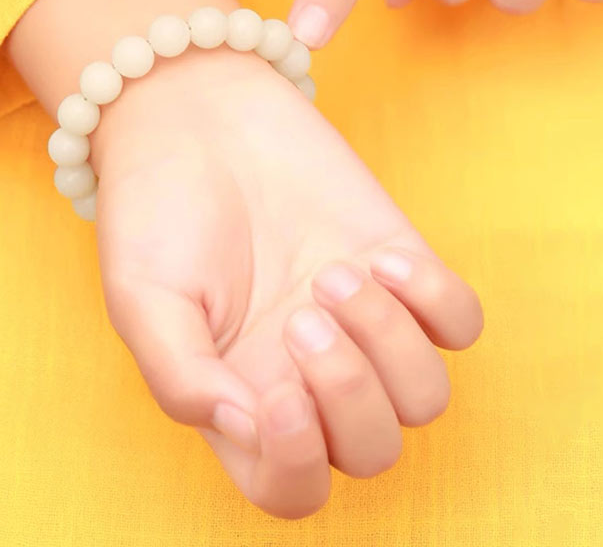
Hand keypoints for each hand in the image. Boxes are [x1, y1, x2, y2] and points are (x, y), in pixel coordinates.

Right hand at [91, 45, 482, 517]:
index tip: (276, 393)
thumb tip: (252, 429)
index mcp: (242, 394)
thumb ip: (183, 379)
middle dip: (349, 395)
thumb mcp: (142, 298)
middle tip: (302, 316)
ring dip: (389, 341)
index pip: (293, 487)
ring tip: (335, 274)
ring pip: (426, 395)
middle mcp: (308, 370)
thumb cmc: (158, 208)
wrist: (198, 116)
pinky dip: (434, 300)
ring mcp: (360, 320)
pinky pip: (460, 320)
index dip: (296, 464)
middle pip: (372, 449)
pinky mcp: (396, 264)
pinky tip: (378, 257)